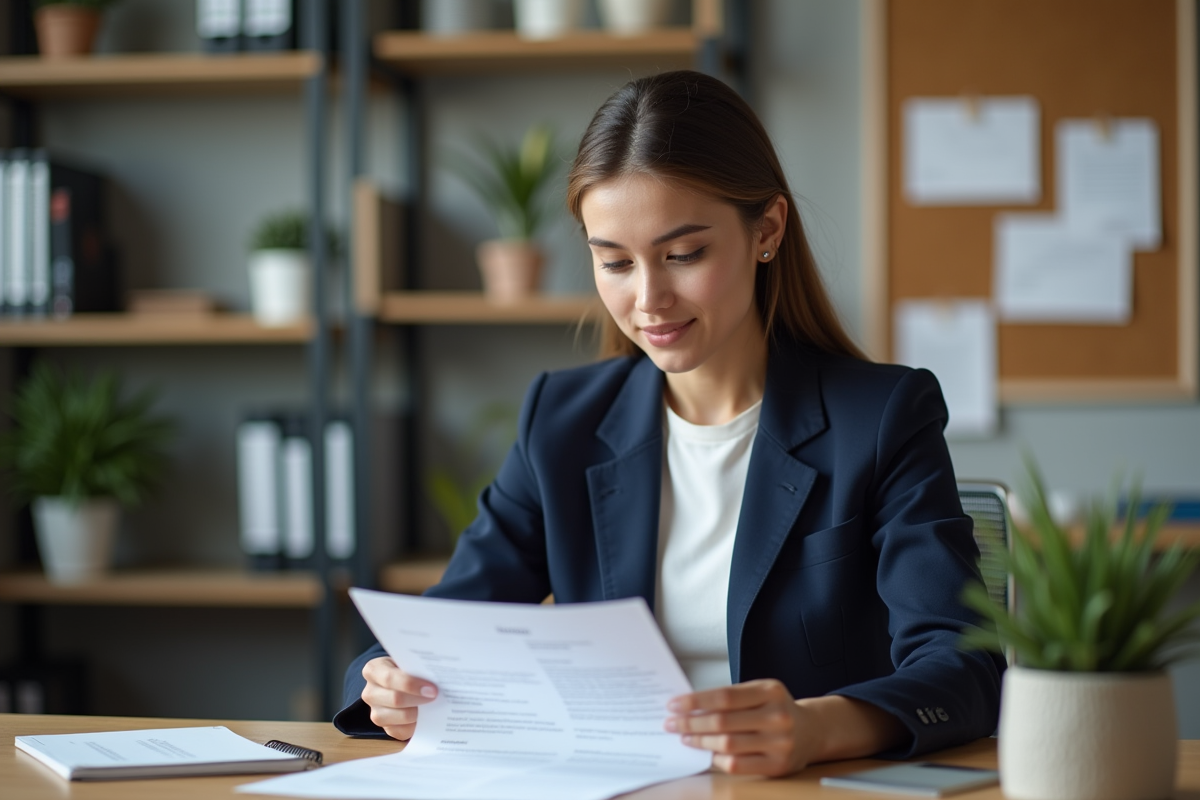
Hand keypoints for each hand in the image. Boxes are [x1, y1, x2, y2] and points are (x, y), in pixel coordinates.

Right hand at [360, 657, 438, 740]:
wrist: (402, 682)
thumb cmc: (407, 669)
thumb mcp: (408, 661)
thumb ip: (417, 667)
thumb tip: (438, 676)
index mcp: (373, 670)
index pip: (389, 678)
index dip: (411, 684)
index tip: (432, 688)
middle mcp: (370, 693)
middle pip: (395, 699)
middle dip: (419, 698)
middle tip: (436, 696)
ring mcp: (375, 712)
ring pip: (399, 716)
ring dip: (419, 713)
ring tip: (432, 706)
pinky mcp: (385, 728)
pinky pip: (401, 731)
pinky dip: (416, 726)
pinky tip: (425, 717)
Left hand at [664, 679, 818, 776]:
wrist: (812, 731)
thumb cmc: (776, 709)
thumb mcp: (760, 692)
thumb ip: (731, 697)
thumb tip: (690, 706)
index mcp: (770, 691)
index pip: (724, 696)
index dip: (695, 701)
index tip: (674, 705)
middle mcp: (777, 716)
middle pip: (723, 721)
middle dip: (691, 723)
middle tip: (672, 724)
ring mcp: (780, 743)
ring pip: (728, 744)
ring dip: (700, 741)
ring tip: (685, 738)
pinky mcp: (778, 765)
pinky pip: (738, 764)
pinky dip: (717, 759)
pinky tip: (708, 753)